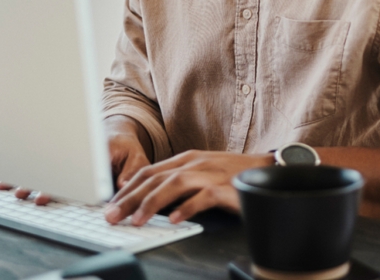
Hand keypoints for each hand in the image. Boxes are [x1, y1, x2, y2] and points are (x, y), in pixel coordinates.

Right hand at [0, 116, 153, 204]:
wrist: (117, 128)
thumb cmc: (125, 145)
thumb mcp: (135, 155)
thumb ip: (131, 170)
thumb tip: (122, 184)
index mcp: (93, 150)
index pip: (73, 168)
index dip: (59, 183)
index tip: (45, 194)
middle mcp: (74, 151)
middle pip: (52, 168)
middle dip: (36, 181)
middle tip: (22, 194)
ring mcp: (65, 154)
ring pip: (42, 165)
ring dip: (26, 176)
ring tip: (9, 186)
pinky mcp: (61, 159)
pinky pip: (41, 164)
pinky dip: (24, 170)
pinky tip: (7, 179)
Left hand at [103, 150, 272, 225]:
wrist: (268, 168)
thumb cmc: (232, 175)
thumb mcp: (200, 174)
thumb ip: (177, 184)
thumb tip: (150, 201)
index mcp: (184, 160)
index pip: (147, 172)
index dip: (126, 189)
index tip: (111, 205)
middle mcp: (193, 164)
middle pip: (154, 179)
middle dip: (129, 198)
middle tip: (112, 216)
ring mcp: (209, 174)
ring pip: (173, 185)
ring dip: (152, 203)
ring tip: (137, 220)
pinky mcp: (226, 188)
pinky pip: (203, 197)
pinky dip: (187, 208)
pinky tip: (175, 220)